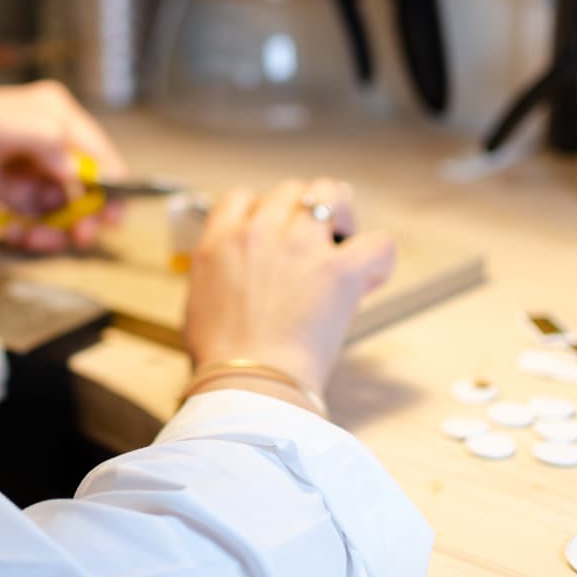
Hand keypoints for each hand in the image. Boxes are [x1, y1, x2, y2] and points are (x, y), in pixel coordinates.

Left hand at [0, 81, 126, 251]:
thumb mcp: (1, 123)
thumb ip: (47, 139)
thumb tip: (77, 170)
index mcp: (56, 113)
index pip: (98, 152)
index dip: (110, 186)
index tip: (111, 216)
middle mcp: (51, 139)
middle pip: (89, 184)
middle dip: (88, 214)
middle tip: (80, 237)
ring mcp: (35, 167)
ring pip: (67, 207)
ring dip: (58, 229)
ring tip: (36, 239)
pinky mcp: (18, 191)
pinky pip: (41, 218)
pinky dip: (35, 231)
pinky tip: (17, 234)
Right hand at [183, 179, 395, 393]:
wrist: (247, 385)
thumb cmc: (221, 358)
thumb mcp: (198, 302)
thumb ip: (217, 273)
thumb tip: (235, 274)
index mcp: (220, 241)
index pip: (241, 197)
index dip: (260, 212)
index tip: (272, 234)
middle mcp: (259, 233)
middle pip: (289, 190)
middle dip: (302, 211)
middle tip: (312, 241)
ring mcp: (300, 246)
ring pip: (328, 193)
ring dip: (340, 213)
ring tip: (343, 241)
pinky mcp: (339, 270)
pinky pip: (377, 242)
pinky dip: (378, 257)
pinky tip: (368, 276)